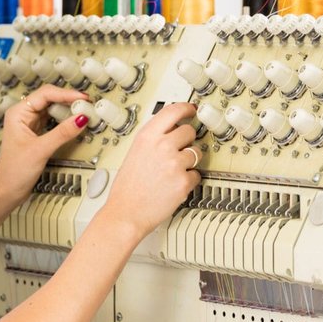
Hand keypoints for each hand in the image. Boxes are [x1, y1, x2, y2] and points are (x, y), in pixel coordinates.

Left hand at [0, 85, 90, 198]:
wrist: (7, 190)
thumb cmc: (13, 171)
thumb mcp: (40, 150)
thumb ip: (62, 133)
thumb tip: (80, 119)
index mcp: (18, 113)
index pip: (46, 94)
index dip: (66, 94)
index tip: (82, 99)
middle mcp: (23, 115)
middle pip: (50, 98)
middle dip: (69, 100)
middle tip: (86, 106)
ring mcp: (30, 124)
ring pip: (53, 109)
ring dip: (68, 110)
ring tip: (83, 112)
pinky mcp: (37, 133)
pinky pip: (53, 120)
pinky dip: (65, 120)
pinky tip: (73, 123)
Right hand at [102, 102, 200, 240]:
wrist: (126, 213)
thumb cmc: (128, 187)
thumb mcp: (135, 152)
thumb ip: (154, 138)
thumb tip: (173, 129)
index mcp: (147, 136)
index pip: (173, 111)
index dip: (186, 109)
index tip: (192, 110)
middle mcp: (162, 146)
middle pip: (189, 131)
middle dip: (186, 141)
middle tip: (177, 151)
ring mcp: (175, 163)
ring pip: (196, 153)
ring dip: (189, 161)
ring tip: (171, 172)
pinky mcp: (184, 181)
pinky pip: (196, 174)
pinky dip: (188, 180)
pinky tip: (173, 185)